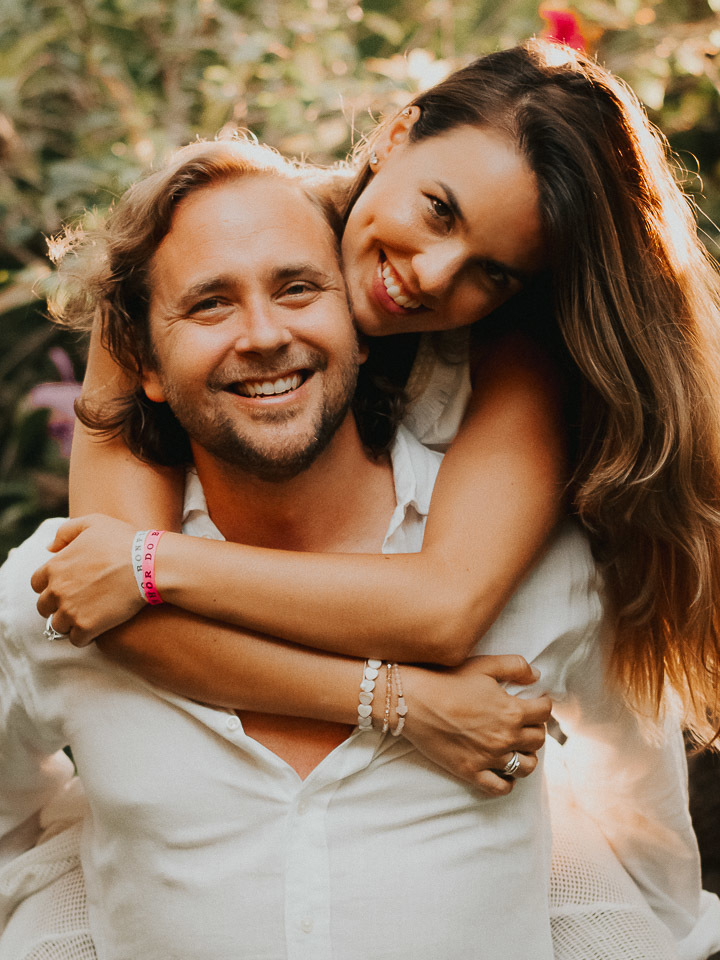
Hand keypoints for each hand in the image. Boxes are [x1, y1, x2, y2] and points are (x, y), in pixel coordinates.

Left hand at [31, 514, 143, 645]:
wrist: (148, 564)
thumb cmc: (123, 541)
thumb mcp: (93, 522)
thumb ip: (66, 532)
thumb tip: (49, 548)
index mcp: (55, 566)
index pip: (37, 584)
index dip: (50, 586)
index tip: (66, 587)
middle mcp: (57, 590)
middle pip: (44, 608)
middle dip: (58, 606)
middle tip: (77, 603)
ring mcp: (70, 610)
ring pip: (59, 626)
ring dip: (71, 623)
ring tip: (89, 616)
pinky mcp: (87, 626)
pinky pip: (76, 640)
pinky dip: (85, 636)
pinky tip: (97, 628)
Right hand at [401, 654, 551, 795]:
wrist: (413, 701)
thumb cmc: (447, 679)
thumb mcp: (484, 665)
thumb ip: (515, 666)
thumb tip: (536, 675)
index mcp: (512, 711)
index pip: (545, 712)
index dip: (543, 705)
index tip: (536, 703)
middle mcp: (505, 737)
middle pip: (538, 740)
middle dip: (535, 728)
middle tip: (523, 722)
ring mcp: (489, 758)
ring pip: (526, 766)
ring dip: (526, 756)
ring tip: (516, 746)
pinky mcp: (471, 772)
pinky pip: (501, 787)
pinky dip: (508, 781)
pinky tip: (503, 770)